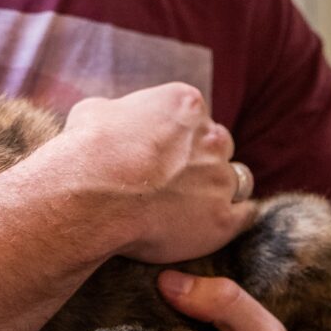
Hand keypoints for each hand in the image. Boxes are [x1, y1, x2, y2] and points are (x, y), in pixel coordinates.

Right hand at [45, 83, 256, 263]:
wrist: (88, 197)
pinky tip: (211, 225)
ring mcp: (219, 179)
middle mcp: (210, 137)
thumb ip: (115, 113)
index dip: (176, 137)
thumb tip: (109, 119)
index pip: (193, 116)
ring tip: (188, 207)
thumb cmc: (85, 153)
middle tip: (172, 180)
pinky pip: (244, 215)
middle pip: (218, 145)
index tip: (159, 154)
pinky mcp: (221, 219)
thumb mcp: (92, 113)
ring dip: (215, 190)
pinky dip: (231, 219)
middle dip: (200, 160)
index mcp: (184, 104)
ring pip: (235, 179)